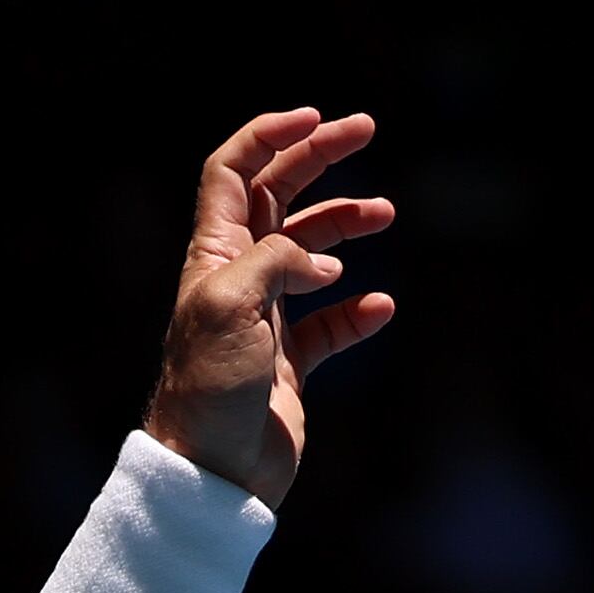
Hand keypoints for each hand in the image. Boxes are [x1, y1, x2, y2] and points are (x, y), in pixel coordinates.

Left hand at [143, 107, 395, 509]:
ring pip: (311, 253)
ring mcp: (265, 320)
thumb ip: (275, 261)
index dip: (269, 137)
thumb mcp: (230, 305)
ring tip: (384, 215)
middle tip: (366, 129)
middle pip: (278, 199)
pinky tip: (379, 309)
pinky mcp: (289, 365)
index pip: (233, 174)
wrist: (211, 475)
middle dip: (318, 158)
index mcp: (214, 257)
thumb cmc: (208, 390)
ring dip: (345, 226)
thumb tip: (321, 260)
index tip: (314, 117)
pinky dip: (357, 312)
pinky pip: (330, 325)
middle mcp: (237, 280)